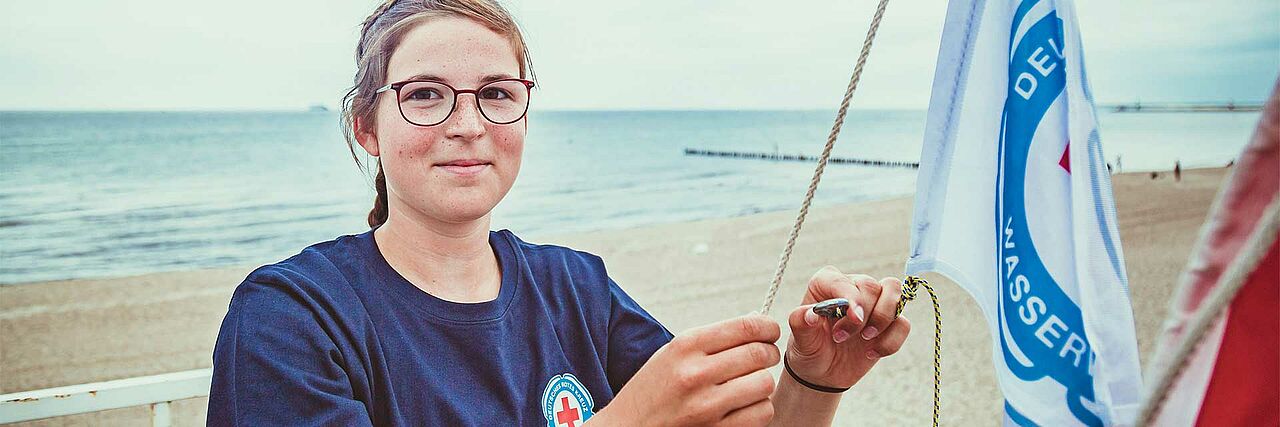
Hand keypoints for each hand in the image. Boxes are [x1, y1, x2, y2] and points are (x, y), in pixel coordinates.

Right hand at [592, 315, 779, 425]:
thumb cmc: (653, 390)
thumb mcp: (672, 354)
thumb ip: (712, 339)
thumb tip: (756, 323)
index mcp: (685, 346)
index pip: (745, 327)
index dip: (767, 327)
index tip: (771, 332)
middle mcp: (696, 373)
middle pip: (759, 354)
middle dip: (769, 354)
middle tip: (765, 357)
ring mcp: (706, 406)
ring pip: (765, 384)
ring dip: (762, 384)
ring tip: (750, 385)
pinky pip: (761, 413)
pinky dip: (759, 409)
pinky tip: (744, 406)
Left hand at [784, 266, 910, 388]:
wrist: (823, 372)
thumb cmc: (809, 348)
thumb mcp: (800, 339)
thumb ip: (801, 322)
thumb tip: (811, 314)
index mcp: (826, 283)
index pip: (843, 280)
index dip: (852, 297)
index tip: (854, 319)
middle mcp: (852, 287)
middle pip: (872, 286)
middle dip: (864, 314)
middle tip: (842, 337)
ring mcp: (873, 303)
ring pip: (894, 293)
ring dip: (883, 319)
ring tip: (865, 339)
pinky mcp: (889, 323)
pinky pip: (903, 323)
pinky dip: (891, 341)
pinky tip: (871, 353)